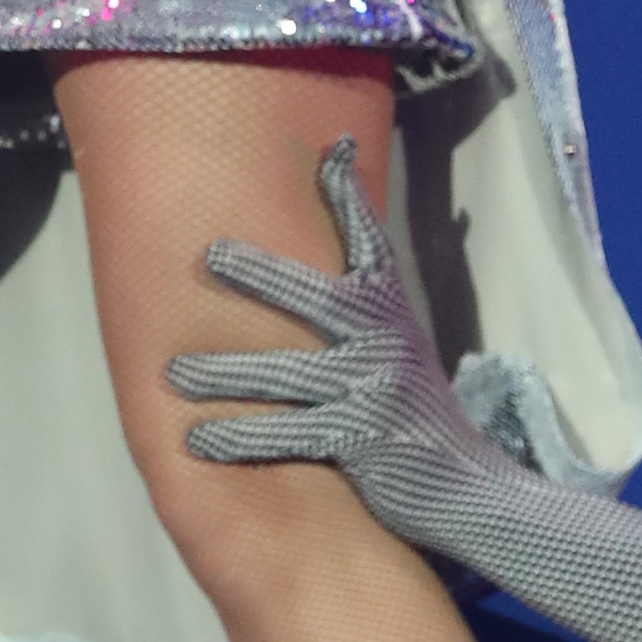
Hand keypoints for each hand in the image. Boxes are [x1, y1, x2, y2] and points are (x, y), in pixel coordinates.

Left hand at [166, 139, 507, 553]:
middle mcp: (384, 340)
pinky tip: (198, 439)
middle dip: (261, 274)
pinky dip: (240, 434)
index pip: (370, 244)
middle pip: (315, 297)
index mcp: (391, 313)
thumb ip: (365, 313)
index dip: (349, 198)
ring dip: (224, 374)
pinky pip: (289, 431)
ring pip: (285, 372)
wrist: (468, 490)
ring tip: (173, 373)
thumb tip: (331, 267)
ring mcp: (373, 388)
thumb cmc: (415, 416)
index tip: (334, 150)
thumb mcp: (399, 352)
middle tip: (210, 253)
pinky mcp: (361, 438)